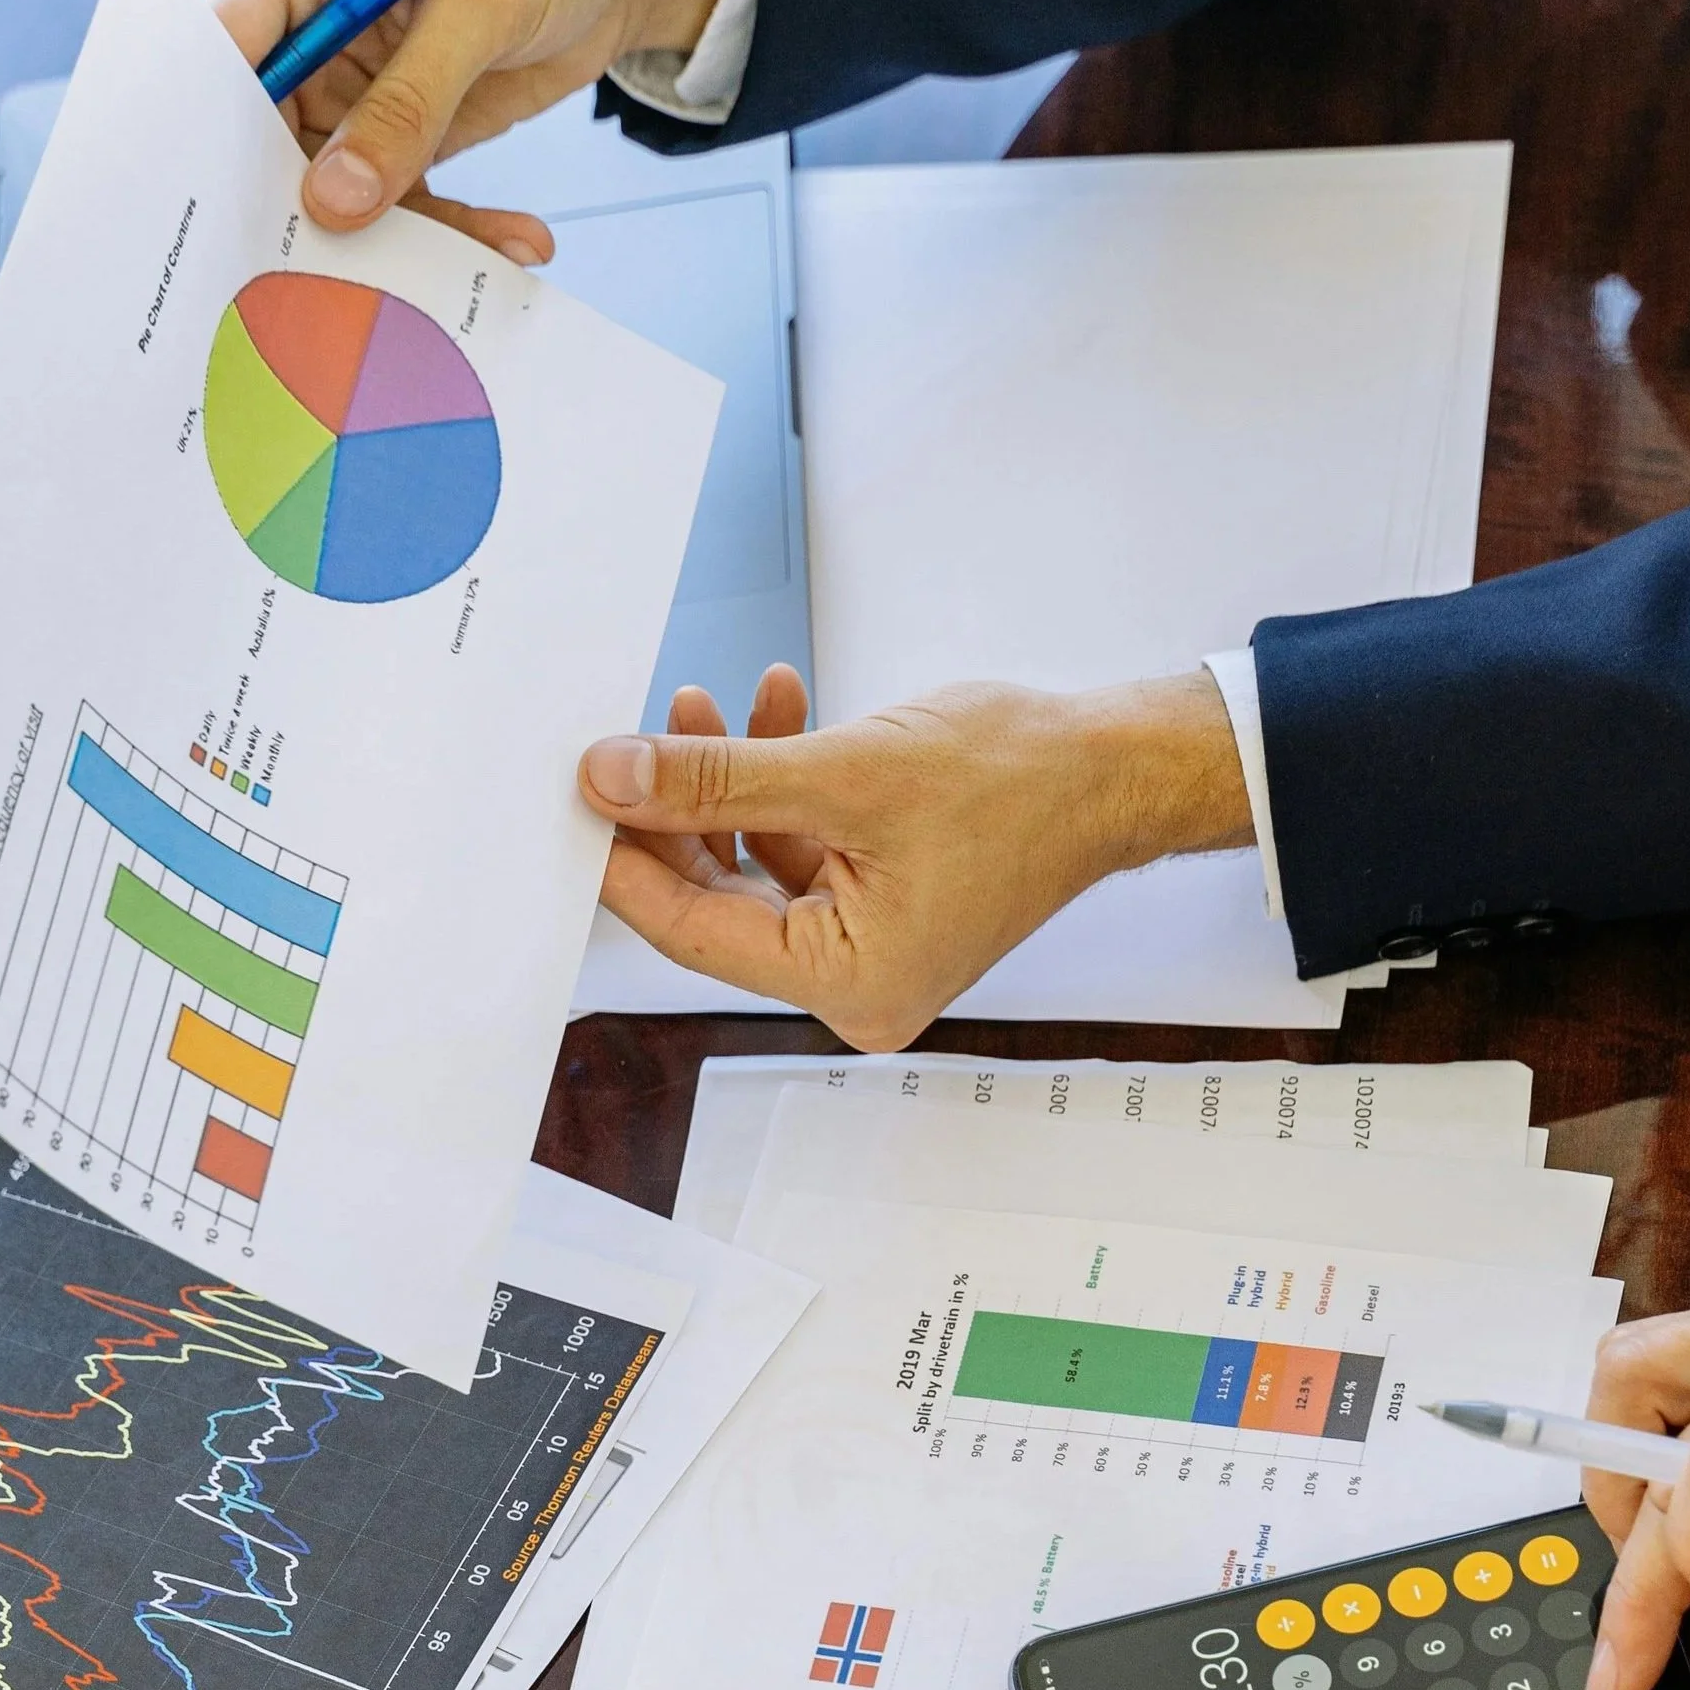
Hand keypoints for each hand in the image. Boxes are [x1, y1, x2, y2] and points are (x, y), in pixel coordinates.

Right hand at [209, 0, 722, 255]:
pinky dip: (456, 232)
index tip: (217, 217)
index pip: (220, 51)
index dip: (204, 133)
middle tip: (326, 289)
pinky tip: (517, 243)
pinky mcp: (407, 138)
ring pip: (339, 191)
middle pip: (264, 142)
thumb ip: (409, 100)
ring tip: (471, 267)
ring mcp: (357, 94)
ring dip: (401, 237)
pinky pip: (406, 203)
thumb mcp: (481, 4)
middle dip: (296, 214)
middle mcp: (313, 36)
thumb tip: (334, 202)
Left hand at [578, 665, 1254, 1052]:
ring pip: (750, 862)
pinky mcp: (877, 900)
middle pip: (714, 899)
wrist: (1114, 763)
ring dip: (725, 781)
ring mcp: (866, 944)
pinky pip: (797, 845)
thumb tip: (611, 779)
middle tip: (632, 739)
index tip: (575, 798)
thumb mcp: (844, 771)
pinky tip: (775, 710)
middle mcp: (853, 984)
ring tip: (709, 704)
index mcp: (848, 986)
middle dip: (676, 808)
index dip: (625, 858)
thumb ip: (715, 779)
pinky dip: (777, 783)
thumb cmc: (1021, 782)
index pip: (692, 931)